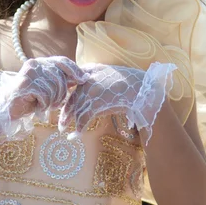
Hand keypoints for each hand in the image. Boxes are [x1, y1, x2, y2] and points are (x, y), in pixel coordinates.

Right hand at [7, 56, 87, 119]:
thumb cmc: (29, 98)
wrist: (6, 108)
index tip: (84, 79)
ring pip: (54, 89)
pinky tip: (35, 105)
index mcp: (41, 62)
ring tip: (41, 103)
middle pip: (61, 78)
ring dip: (50, 101)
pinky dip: (42, 105)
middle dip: (60, 93)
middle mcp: (35, 63)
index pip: (62, 61)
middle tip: (52, 102)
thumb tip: (82, 76)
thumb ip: (61, 79)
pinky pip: (45, 96)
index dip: (75, 70)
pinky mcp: (26, 84)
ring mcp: (30, 73)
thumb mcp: (48, 86)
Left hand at [59, 61, 174, 139]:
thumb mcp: (114, 74)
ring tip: (64, 130)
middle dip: (65, 109)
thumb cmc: (132, 84)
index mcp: (95, 68)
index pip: (73, 76)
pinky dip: (79, 129)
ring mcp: (92, 90)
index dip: (67, 88)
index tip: (61, 98)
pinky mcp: (96, 104)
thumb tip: (87, 83)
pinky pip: (83, 118)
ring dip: (68, 120)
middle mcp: (90, 78)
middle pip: (72, 94)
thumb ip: (100, 77)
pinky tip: (76, 136)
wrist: (144, 91)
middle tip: (61, 120)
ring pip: (75, 107)